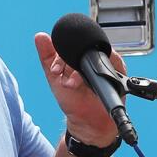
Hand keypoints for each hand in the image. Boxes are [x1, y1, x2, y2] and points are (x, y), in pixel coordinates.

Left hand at [34, 32, 124, 147]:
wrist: (88, 120)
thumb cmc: (73, 100)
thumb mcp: (54, 78)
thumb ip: (47, 57)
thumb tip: (39, 36)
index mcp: (77, 57)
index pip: (69, 45)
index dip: (59, 56)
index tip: (54, 70)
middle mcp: (92, 57)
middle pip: (82, 47)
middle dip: (68, 62)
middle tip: (60, 75)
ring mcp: (105, 61)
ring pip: (94, 53)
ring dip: (80, 70)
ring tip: (71, 84)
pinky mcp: (117, 68)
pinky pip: (111, 60)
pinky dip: (98, 70)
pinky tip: (87, 83)